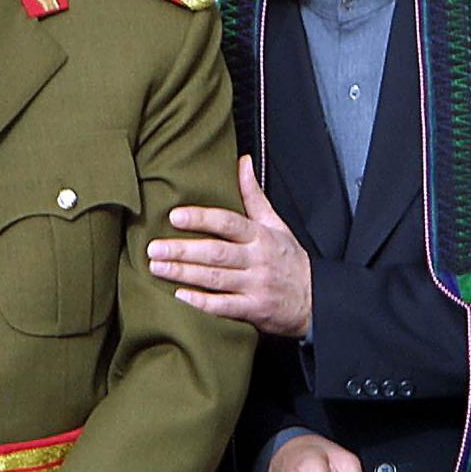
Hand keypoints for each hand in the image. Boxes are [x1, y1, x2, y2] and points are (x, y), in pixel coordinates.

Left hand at [147, 154, 311, 336]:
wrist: (317, 300)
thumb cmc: (289, 259)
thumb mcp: (276, 224)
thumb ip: (254, 195)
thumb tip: (243, 161)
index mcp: (260, 235)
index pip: (228, 222)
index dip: (201, 218)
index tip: (174, 216)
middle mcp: (257, 259)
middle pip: (215, 252)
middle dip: (182, 250)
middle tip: (153, 248)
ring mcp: (256, 285)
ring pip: (215, 278)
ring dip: (184, 273)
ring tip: (156, 268)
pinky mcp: (255, 310)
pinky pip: (225, 306)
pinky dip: (202, 302)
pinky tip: (180, 296)